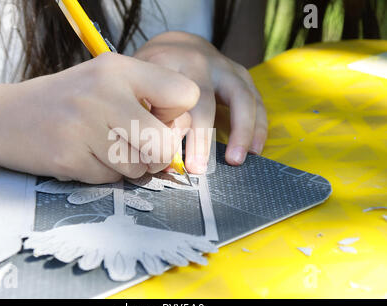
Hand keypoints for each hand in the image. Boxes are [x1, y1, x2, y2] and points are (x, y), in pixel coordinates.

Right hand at [0, 53, 199, 182]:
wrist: (4, 118)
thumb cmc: (66, 102)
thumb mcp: (107, 83)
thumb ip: (147, 101)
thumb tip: (177, 141)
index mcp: (120, 69)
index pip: (185, 95)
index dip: (176, 117)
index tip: (156, 120)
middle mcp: (104, 93)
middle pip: (164, 143)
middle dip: (157, 156)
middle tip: (139, 151)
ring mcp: (84, 126)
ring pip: (138, 167)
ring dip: (129, 167)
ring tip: (105, 149)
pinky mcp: (69, 157)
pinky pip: (110, 180)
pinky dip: (104, 174)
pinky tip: (84, 156)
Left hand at [134, 32, 267, 173]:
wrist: (178, 44)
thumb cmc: (156, 68)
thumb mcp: (141, 79)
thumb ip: (146, 109)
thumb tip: (153, 150)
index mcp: (172, 62)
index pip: (173, 97)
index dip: (174, 128)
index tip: (169, 154)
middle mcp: (202, 62)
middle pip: (206, 99)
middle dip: (203, 137)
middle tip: (199, 167)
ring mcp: (227, 67)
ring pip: (241, 97)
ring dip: (242, 131)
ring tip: (236, 160)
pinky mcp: (243, 76)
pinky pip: (257, 101)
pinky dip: (258, 126)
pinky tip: (255, 149)